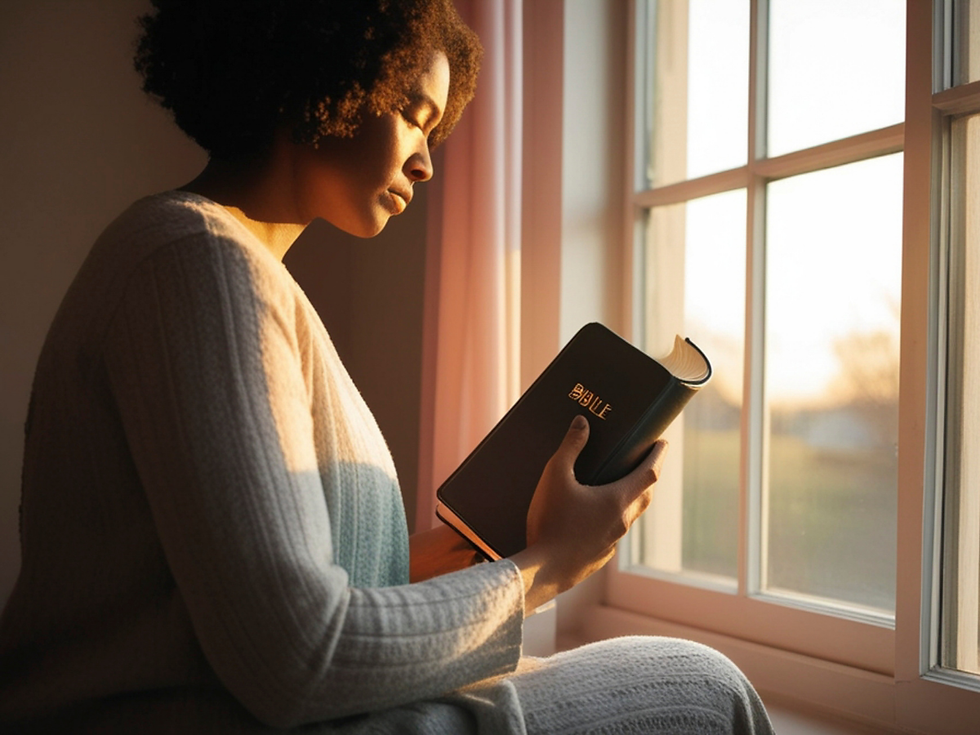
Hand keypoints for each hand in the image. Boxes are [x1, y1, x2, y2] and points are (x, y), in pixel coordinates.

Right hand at [510, 415, 667, 614]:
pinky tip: (597, 516)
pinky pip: (615, 531)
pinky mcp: (601, 555)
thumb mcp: (555, 477)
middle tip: (647, 462)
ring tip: (622, 486)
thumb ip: (570, 447)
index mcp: (617, 500)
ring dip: (633, 498)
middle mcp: (622, 521)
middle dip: (650, 476)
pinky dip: (614, 517)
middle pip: (645, 495)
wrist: (543, 571)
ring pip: (631, 515)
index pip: (650, 473)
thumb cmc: (550, 523)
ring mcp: (613, 541)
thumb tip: (582, 423)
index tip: (663, 443)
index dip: (659, 455)